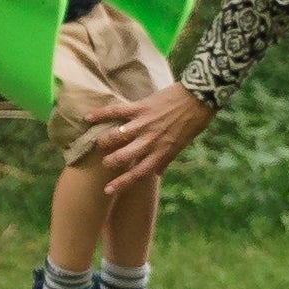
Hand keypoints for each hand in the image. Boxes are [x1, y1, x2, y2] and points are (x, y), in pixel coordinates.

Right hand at [84, 85, 213, 188]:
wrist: (200, 97)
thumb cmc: (194, 122)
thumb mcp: (182, 145)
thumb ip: (167, 159)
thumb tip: (158, 173)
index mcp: (162, 152)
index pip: (138, 173)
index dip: (121, 183)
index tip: (107, 190)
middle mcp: (150, 141)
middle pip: (122, 157)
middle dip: (110, 162)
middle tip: (106, 162)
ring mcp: (144, 124)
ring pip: (116, 136)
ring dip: (104, 141)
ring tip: (100, 143)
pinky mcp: (140, 107)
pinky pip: (116, 111)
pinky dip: (101, 114)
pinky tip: (88, 118)